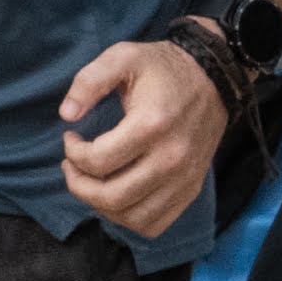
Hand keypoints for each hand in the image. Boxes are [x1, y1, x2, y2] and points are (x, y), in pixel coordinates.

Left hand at [59, 36, 231, 236]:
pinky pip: (156, 223)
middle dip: (79, 186)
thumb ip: (89, 81)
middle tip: (72, 167)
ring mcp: (184, 178)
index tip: (71, 137)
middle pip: (111, 196)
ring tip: (93, 183)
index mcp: (151, 125)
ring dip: (101, 206)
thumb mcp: (123, 57)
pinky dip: (130, 219)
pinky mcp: (191, 188)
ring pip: (132, 217)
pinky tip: (119, 198)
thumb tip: (67, 115)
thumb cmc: (163, 68)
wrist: (215, 78)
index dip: (73, 153)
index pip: (97, 161)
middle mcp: (171, 158)